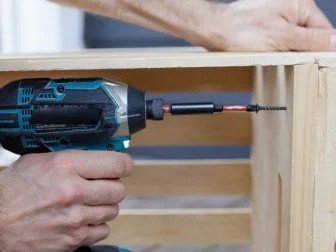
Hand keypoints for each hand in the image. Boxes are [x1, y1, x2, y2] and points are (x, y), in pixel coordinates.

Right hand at [0, 150, 132, 250]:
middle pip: (119, 189)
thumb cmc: (13, 190)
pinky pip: (103, 230)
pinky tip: (82, 218)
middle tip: (103, 185)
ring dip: (104, 205)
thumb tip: (99, 153)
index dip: (124, 164)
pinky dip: (96, 224)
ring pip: (113, 210)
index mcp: (66, 166)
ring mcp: (74, 218)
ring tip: (88, 202)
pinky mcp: (73, 239)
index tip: (123, 166)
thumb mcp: (39, 160)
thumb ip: (72, 157)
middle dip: (113, 186)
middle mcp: (73, 191)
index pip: (117, 163)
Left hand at [203, 0, 335, 50]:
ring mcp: (279, 16)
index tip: (319, 64)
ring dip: (290, 52)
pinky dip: (279, 50)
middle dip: (303, 51)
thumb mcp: (282, 37)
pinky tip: (269, 54)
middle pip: (310, 36)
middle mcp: (292, 8)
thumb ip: (311, 40)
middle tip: (291, 61)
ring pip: (295, 40)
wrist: (215, 30)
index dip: (322, 49)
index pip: (324, 30)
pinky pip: (282, 40)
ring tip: (276, 56)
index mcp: (300, 5)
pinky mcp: (269, 25)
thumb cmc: (241, 30)